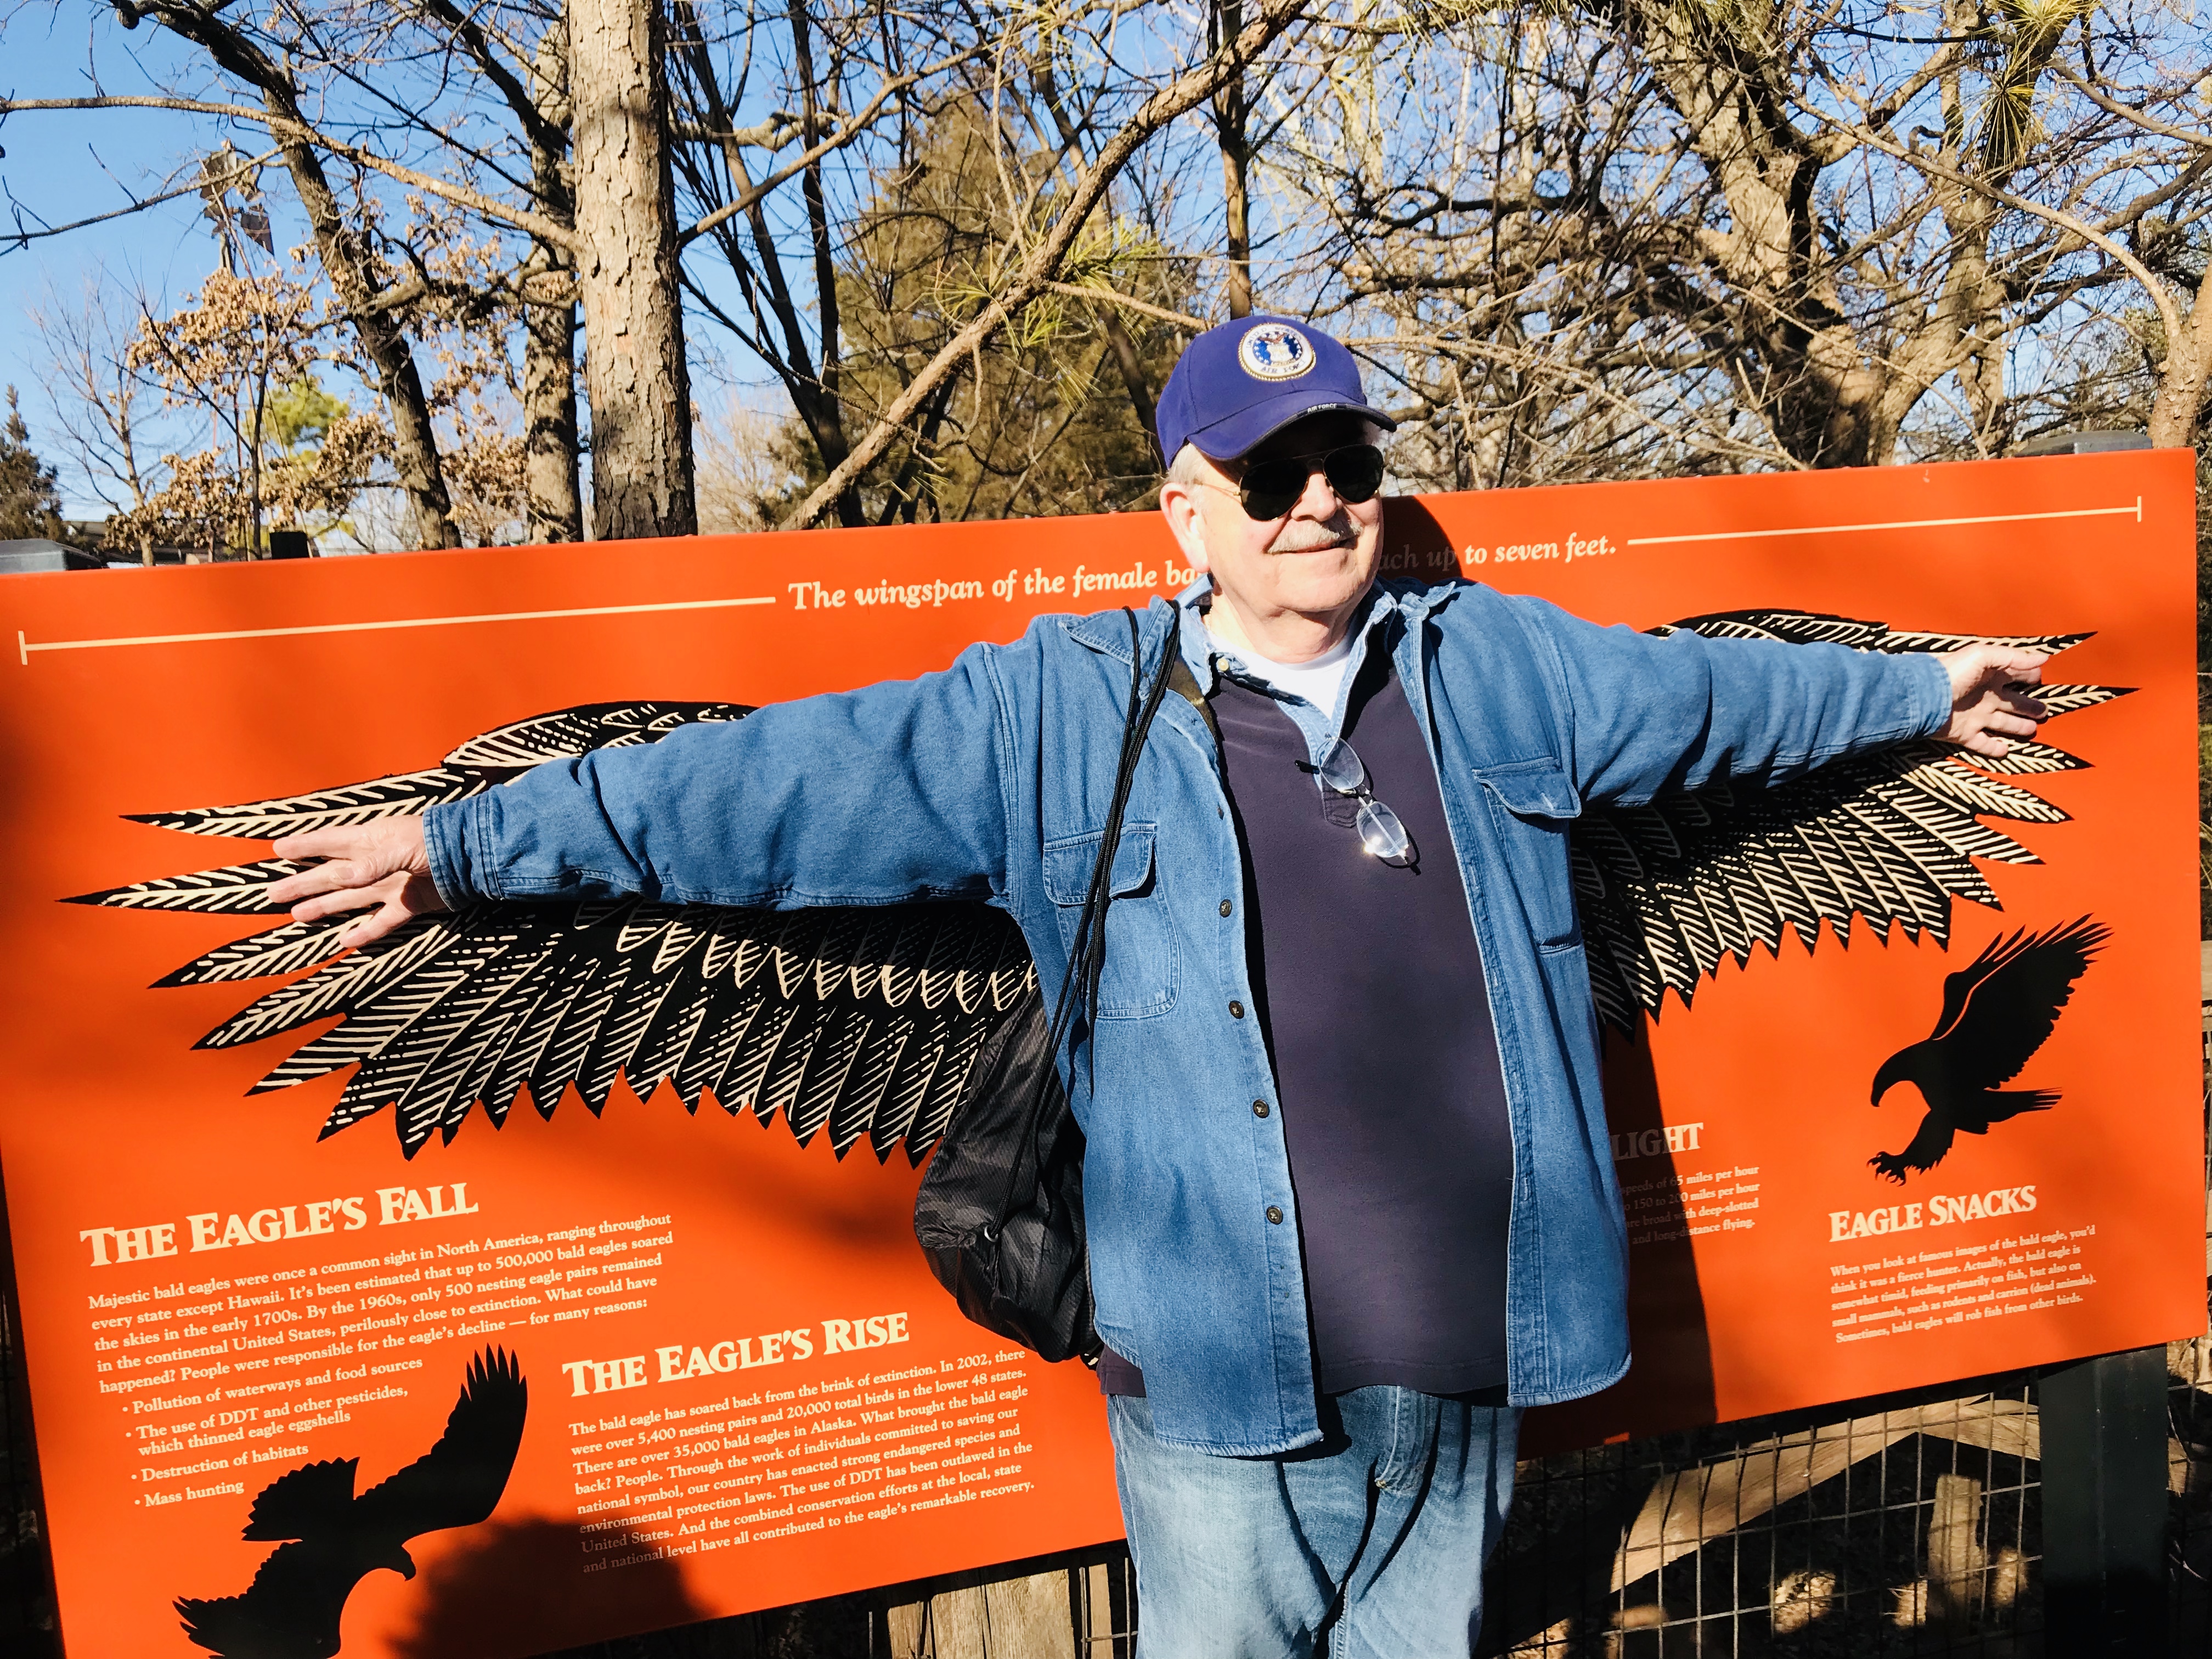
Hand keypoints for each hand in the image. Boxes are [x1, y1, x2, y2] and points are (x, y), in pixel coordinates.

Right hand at [268, 818, 446, 949]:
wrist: (474, 858)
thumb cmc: (436, 841)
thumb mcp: (402, 847)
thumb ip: (373, 863)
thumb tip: (342, 879)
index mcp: (370, 840)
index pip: (329, 842)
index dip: (305, 845)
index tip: (279, 849)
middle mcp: (375, 864)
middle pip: (331, 875)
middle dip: (303, 883)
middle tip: (273, 894)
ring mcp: (391, 886)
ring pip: (350, 899)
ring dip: (324, 907)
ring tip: (298, 915)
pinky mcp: (409, 905)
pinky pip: (382, 922)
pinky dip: (366, 932)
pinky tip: (347, 941)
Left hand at [1935, 644, 2048, 759]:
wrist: (1923, 697)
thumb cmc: (1951, 672)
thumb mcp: (1982, 656)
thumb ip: (2013, 657)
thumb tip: (2043, 659)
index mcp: (1988, 676)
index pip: (2014, 675)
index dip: (2028, 676)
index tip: (2041, 678)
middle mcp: (1984, 696)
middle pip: (2012, 702)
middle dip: (2028, 706)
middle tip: (2043, 711)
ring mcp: (1974, 716)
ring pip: (2002, 723)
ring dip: (2017, 726)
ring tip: (2033, 728)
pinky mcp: (1964, 733)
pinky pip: (1982, 743)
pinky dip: (1994, 748)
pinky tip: (2006, 750)